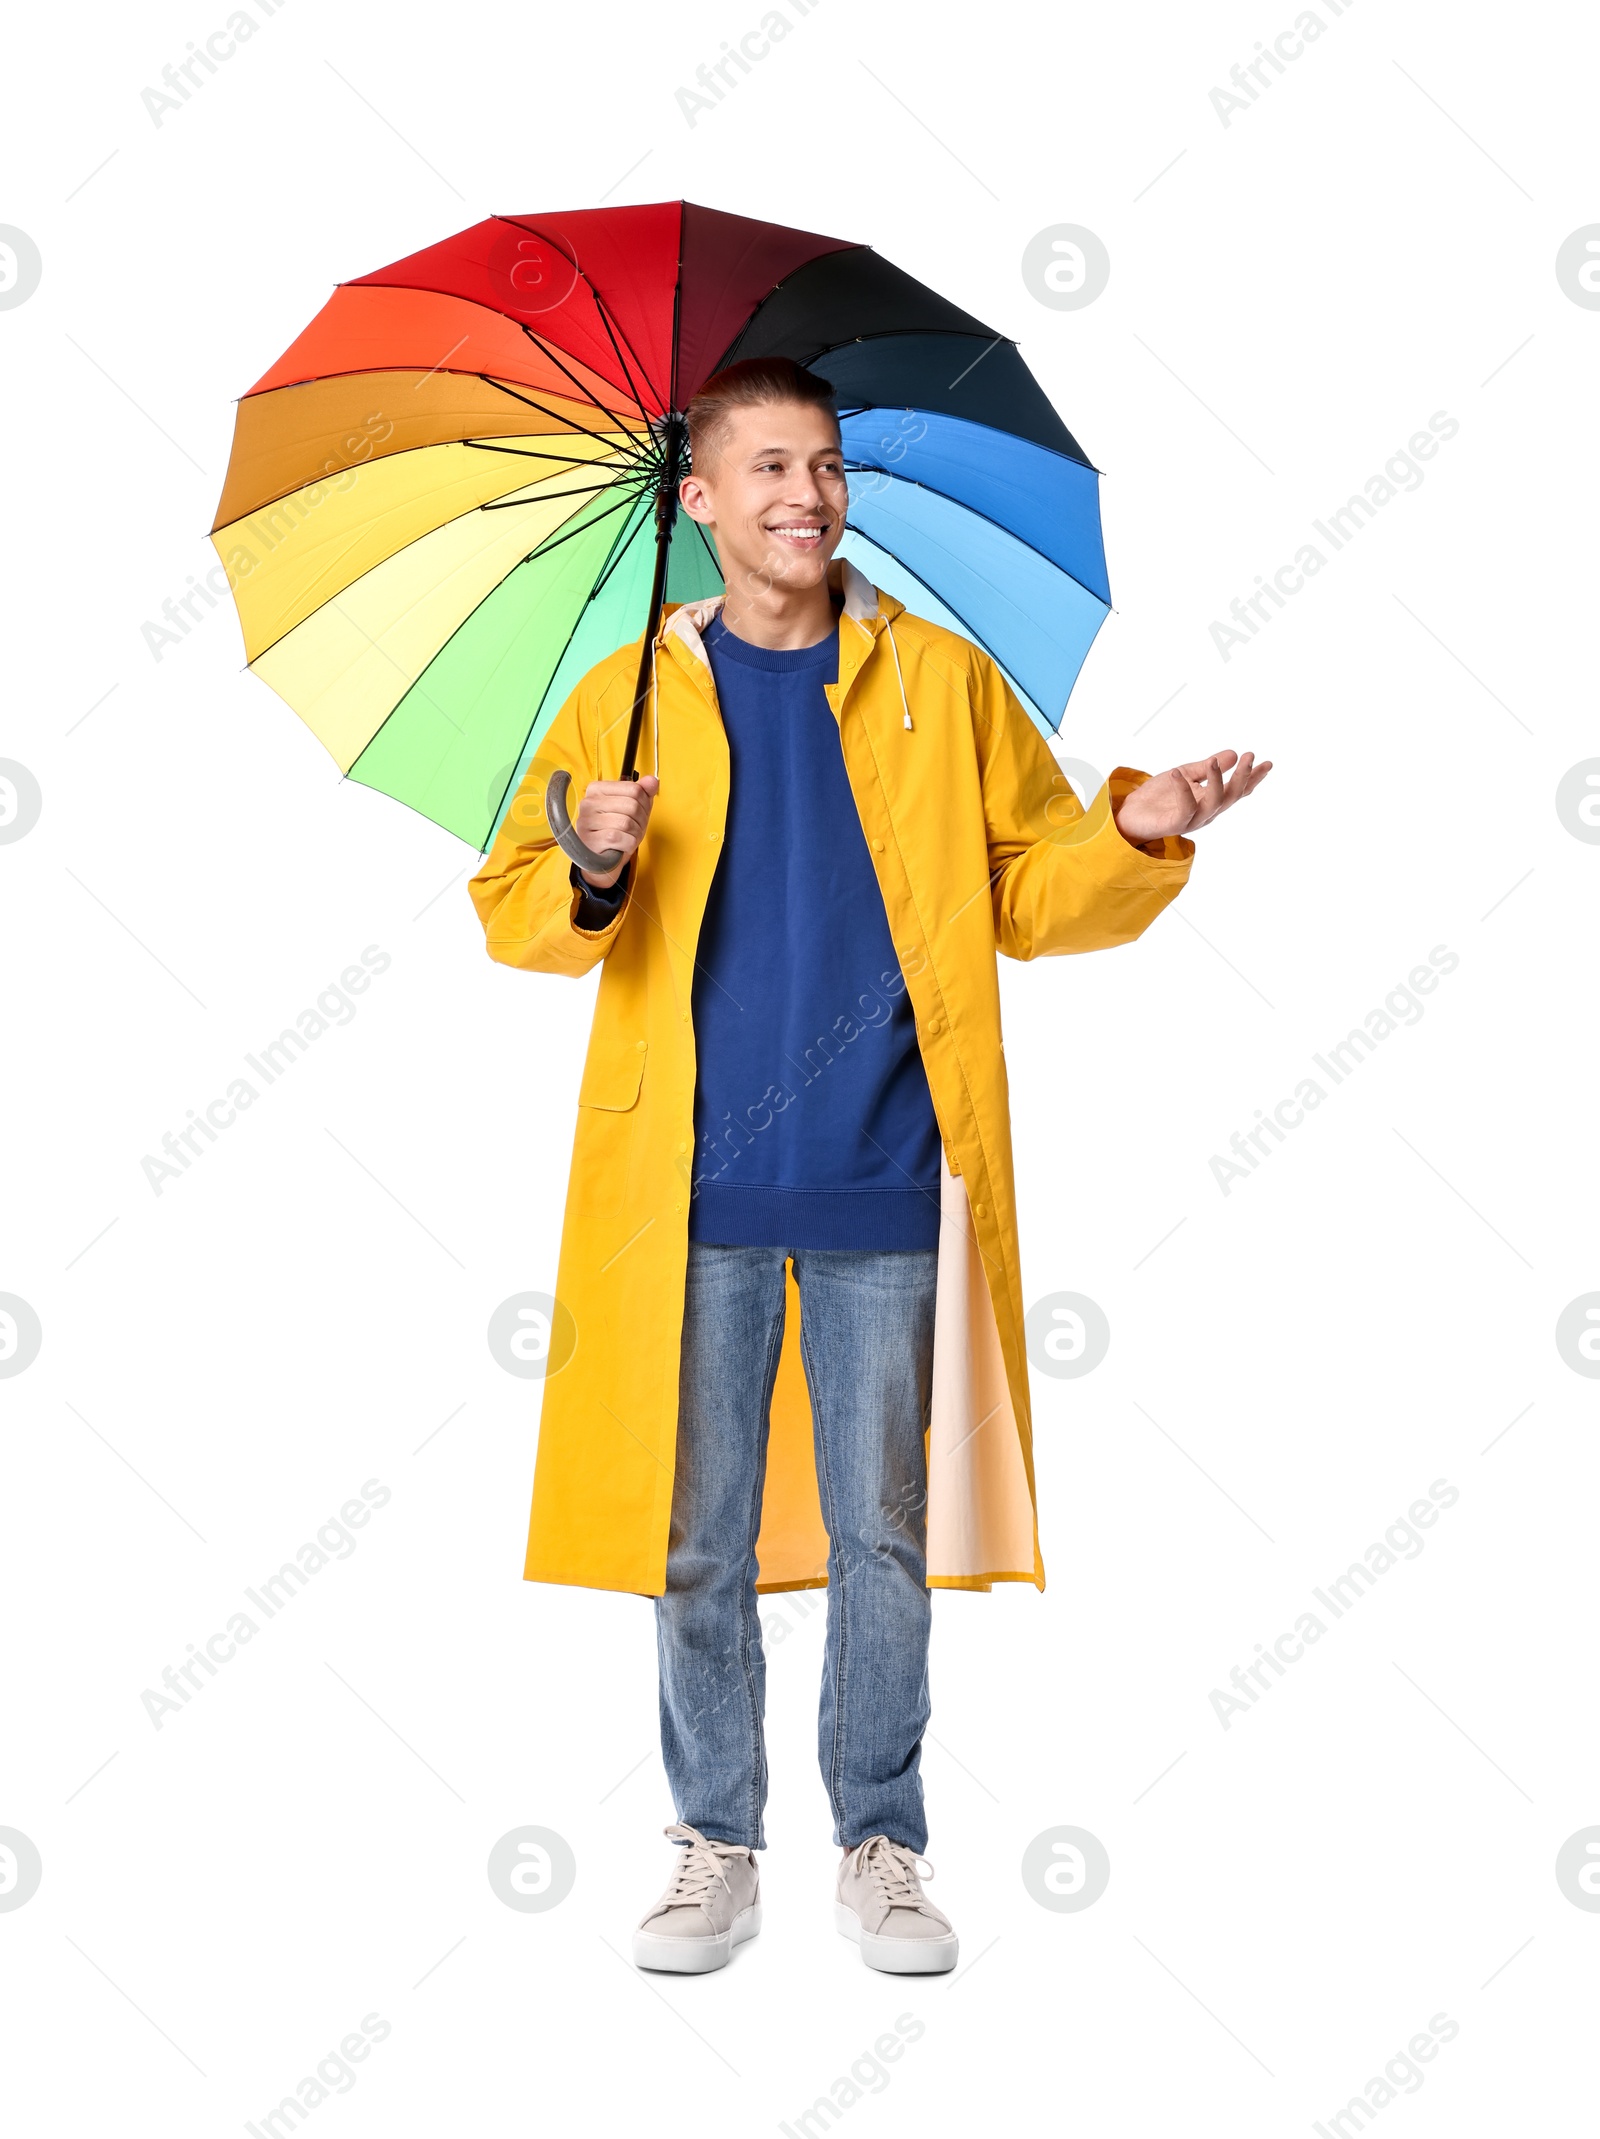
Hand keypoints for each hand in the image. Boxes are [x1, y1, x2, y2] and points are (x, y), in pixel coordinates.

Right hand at [574, 774, 658, 888]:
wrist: (603, 861)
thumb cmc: (616, 833)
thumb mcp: (633, 810)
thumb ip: (643, 793)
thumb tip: (653, 781)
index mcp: (597, 789)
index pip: (634, 788)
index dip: (644, 804)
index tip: (638, 813)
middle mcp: (588, 803)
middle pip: (632, 805)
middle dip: (640, 820)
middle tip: (634, 829)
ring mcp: (586, 821)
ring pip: (627, 822)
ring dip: (635, 834)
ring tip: (627, 838)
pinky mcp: (590, 840)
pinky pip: (621, 838)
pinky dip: (628, 844)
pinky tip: (621, 846)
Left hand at [1112, 751, 1271, 843]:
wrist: (1130, 814)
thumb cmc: (1158, 797)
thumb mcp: (1185, 775)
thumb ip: (1206, 767)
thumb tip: (1232, 753)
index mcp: (1210, 800)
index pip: (1237, 790)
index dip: (1253, 778)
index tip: (1267, 763)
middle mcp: (1206, 812)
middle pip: (1232, 796)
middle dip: (1243, 776)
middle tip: (1249, 756)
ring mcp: (1192, 820)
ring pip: (1214, 803)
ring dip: (1218, 781)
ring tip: (1214, 762)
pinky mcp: (1175, 824)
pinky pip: (1185, 808)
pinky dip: (1183, 789)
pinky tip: (1177, 772)